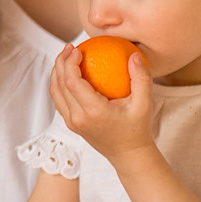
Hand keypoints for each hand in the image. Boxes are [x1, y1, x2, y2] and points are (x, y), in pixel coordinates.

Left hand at [49, 41, 158, 161]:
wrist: (127, 154)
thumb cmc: (137, 128)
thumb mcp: (145, 103)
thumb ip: (141, 78)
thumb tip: (134, 54)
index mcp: (93, 112)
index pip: (71, 82)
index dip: (69, 63)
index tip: (77, 49)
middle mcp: (78, 118)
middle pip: (59, 85)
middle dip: (60, 62)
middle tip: (69, 47)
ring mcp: (72, 122)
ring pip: (55, 93)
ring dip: (56, 72)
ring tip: (66, 56)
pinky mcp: (71, 124)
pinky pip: (59, 100)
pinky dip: (59, 84)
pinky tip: (69, 72)